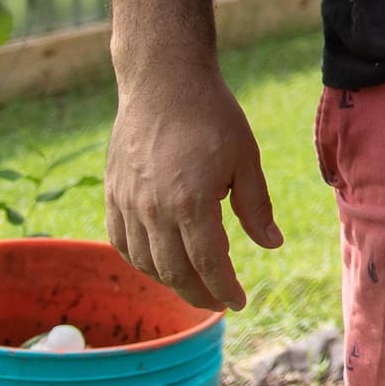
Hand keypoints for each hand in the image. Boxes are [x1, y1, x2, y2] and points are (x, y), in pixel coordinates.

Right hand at [103, 62, 278, 312]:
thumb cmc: (212, 116)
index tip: (239, 303)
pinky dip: (141, 261)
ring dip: (170, 281)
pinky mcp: (113, 194)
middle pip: (174, 272)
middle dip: (198, 294)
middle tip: (219, 303)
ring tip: (195, 285)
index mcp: (191, 203)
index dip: (224, 289)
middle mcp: (153, 210)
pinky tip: (160, 263)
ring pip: (145, 262)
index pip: (208, 264)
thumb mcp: (246, 159)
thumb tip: (272, 244)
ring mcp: (128, 203)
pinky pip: (121, 242)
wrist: (162, 82)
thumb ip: (256, 206)